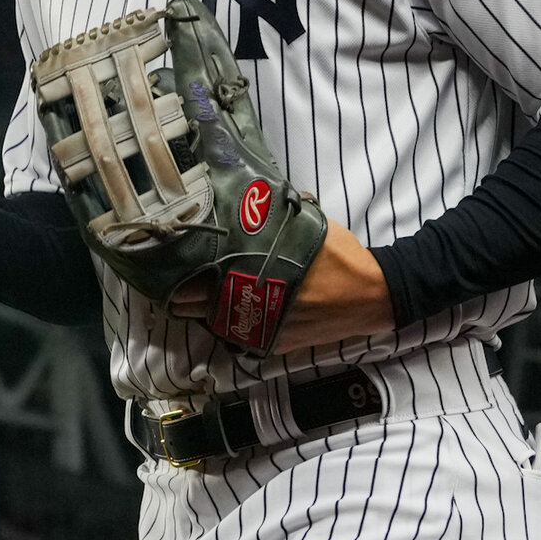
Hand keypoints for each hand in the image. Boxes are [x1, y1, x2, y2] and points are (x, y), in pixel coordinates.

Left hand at [167, 218, 394, 352]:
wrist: (373, 295)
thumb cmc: (341, 256)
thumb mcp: (307, 226)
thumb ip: (273, 219)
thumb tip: (248, 195)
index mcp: (261, 270)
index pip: (204, 278)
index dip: (181, 274)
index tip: (167, 264)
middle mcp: (259, 303)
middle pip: (202, 305)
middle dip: (182, 296)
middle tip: (170, 283)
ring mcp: (266, 328)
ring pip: (217, 325)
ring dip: (202, 313)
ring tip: (187, 300)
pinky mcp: (277, 343)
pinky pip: (240, 336)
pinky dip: (228, 326)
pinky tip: (221, 314)